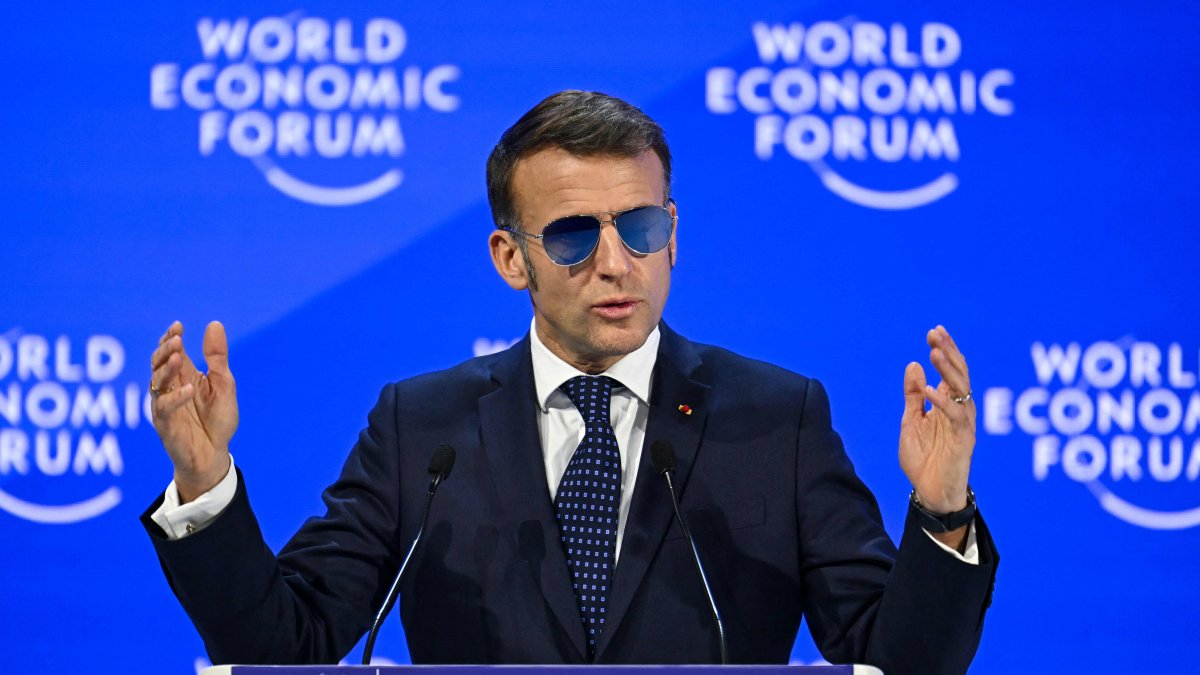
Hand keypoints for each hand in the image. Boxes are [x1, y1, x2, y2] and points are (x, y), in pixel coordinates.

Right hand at [149, 321, 238, 502]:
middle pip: (158, 363)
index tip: (178, 326)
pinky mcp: (165, 424)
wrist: (215, 455)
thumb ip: (217, 357)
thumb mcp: (223, 383)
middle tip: (175, 339)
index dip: (171, 338)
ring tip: (176, 356)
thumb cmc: (217, 420)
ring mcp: (165, 405)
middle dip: (164, 350)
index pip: (171, 352)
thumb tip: (214, 324)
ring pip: (156, 382)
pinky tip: (188, 388)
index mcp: (184, 376)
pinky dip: (176, 397)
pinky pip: (165, 408)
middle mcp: (171, 388)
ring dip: (165, 368)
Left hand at [899, 325, 975, 515]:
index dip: (944, 350)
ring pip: (962, 390)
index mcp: (948, 403)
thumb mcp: (911, 421)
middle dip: (948, 352)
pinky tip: (929, 389)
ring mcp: (963, 423)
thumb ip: (913, 396)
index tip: (933, 331)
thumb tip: (914, 365)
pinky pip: (956, 416)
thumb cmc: (924, 458)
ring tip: (934, 353)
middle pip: (959, 374)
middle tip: (935, 334)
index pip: (950, 370)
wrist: (930, 492)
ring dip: (948, 370)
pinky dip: (942, 401)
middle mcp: (959, 409)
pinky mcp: (964, 439)